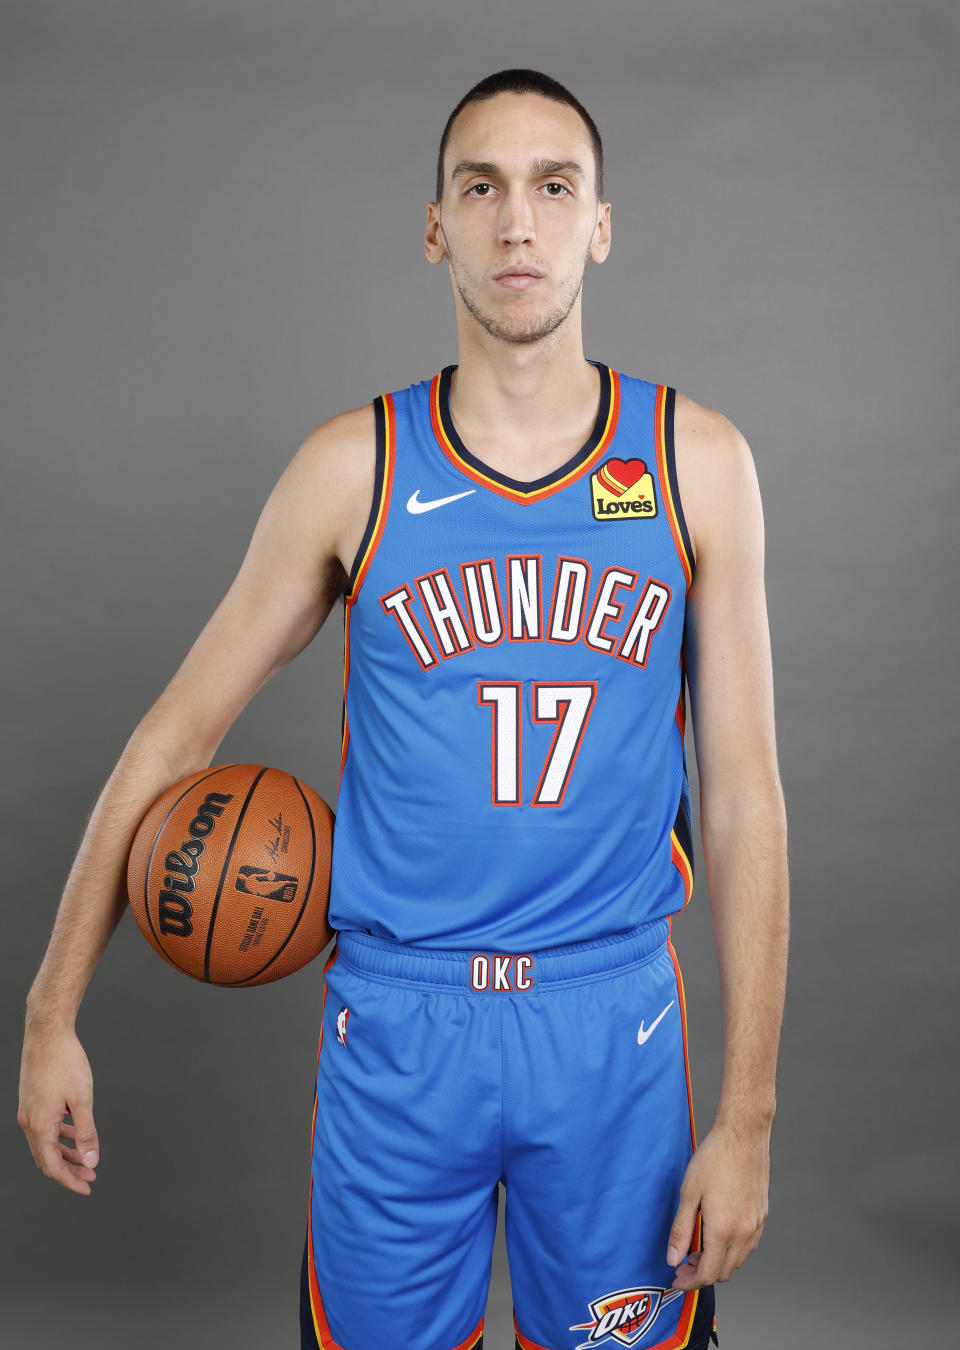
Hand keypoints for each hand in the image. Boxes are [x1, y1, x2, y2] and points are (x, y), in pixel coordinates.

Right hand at [17, 1019, 100, 1194]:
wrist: (47, 1033)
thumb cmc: (65, 1062)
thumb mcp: (82, 1099)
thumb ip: (87, 1132)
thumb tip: (90, 1161)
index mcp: (39, 1126)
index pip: (52, 1166)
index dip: (69, 1181)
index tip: (87, 1188)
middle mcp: (29, 1122)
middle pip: (47, 1159)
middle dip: (69, 1171)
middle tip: (90, 1177)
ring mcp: (28, 1112)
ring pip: (46, 1144)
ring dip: (65, 1154)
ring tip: (86, 1160)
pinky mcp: (32, 1101)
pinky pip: (45, 1128)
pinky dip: (60, 1136)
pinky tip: (75, 1133)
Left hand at [665, 1119, 769, 1288]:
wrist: (743, 1136)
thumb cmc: (714, 1159)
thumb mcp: (689, 1193)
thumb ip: (681, 1230)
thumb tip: (673, 1259)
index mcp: (723, 1230)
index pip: (707, 1273)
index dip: (689, 1282)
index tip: (676, 1280)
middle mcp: (743, 1233)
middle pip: (723, 1272)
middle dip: (701, 1274)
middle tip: (682, 1263)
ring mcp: (756, 1225)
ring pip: (737, 1261)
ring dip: (717, 1263)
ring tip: (698, 1249)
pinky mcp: (762, 1216)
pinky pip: (748, 1246)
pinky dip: (731, 1251)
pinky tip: (717, 1235)